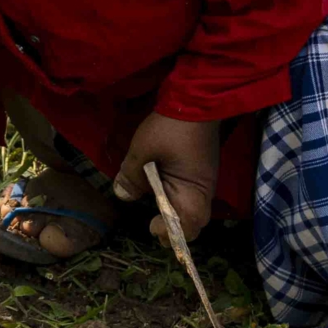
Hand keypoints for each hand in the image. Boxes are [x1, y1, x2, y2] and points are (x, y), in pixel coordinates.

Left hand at [110, 110, 221, 242]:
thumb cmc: (171, 126)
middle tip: (152, 224)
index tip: (151, 225)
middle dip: (172, 226)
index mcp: (194, 189)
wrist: (196, 96)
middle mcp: (204, 189)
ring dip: (172, 210)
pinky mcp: (199, 169)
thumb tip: (123, 196)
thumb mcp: (143, 150)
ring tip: (152, 206)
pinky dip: (174, 195)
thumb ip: (131, 176)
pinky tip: (158, 186)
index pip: (190, 224)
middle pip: (192, 220)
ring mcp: (203, 179)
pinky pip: (189, 192)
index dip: (171, 231)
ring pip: (190, 206)